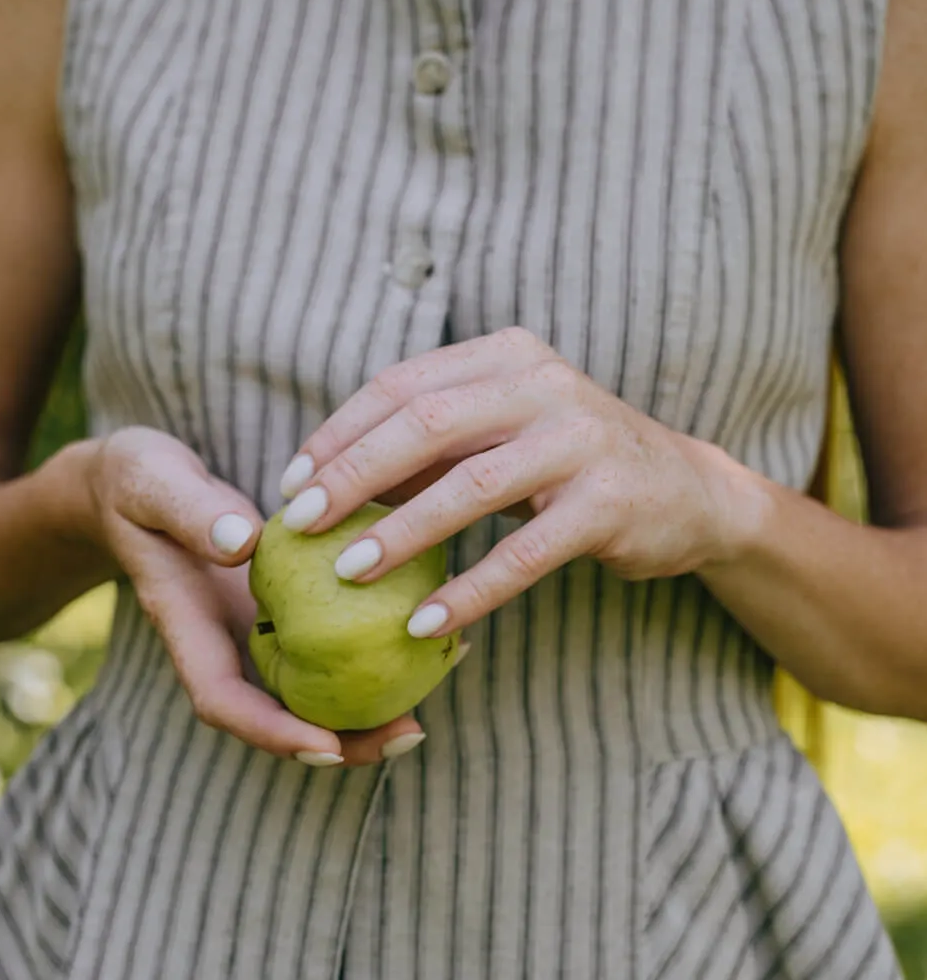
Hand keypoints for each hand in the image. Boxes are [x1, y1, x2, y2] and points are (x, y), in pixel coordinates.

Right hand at [85, 426, 424, 764]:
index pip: (222, 699)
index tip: (325, 746)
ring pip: (311, 693)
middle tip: (409, 735)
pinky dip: (376, 656)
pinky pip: (329, 649)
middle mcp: (226, 645)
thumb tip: (242, 543)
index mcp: (187, 627)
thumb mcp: (153, 483)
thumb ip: (191, 510)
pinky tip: (433, 639)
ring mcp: (255, 634)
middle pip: (280, 717)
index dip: (271, 731)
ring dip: (367, 712)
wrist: (135, 482)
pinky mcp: (283, 614)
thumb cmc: (139, 480)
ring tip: (430, 710)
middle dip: (342, 743)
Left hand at [276, 328, 755, 636]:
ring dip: (402, 532)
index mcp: (505, 356)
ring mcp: (581, 441)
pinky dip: (471, 590)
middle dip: (353, 475)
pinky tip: (426, 623)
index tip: (292, 483)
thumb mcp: (502, 432)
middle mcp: (544, 385)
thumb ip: (429, 445)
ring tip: (348, 574)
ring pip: (471, 485)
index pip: (401, 385)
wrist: (687, 492)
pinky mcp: (609, 502)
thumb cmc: (568, 463)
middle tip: (303, 525)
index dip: (338, 434)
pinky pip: (525, 553)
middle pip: (425, 423)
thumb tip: (326, 480)